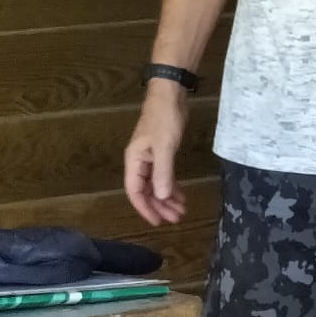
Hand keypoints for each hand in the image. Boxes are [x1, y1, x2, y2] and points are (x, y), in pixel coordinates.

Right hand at [124, 85, 187, 225]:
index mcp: (134, 161)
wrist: (170, 94)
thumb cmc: (164, 118)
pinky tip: (181, 195)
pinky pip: (164, 176)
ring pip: (156, 185)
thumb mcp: (164, 147)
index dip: (145, 208)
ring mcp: (150, 158)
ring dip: (167, 198)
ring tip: (181, 210)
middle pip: (146, 191)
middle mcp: (139, 162)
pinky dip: (171, 186)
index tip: (158, 222)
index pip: (135, 191)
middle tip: (176, 218)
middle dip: (160, 206)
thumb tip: (162, 197)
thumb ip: (163, 172)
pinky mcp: (161, 153)